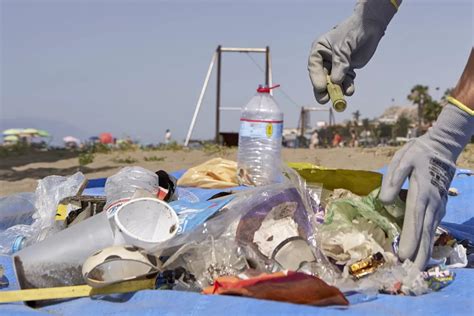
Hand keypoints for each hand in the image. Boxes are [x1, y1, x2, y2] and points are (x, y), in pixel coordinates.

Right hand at [308, 0, 398, 103]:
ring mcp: (336, 66)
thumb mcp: (344, 46)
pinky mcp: (347, 70)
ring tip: (343, 96)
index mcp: (319, 50)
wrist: (370, 27)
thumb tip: (336, 82)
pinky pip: (345, 82)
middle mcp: (325, 60)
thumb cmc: (353, 32)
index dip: (316, 78)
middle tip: (325, 100)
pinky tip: (350, 90)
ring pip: (333, 83)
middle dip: (324, 90)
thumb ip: (340, 64)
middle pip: (321, 77)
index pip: (314, 66)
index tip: (321, 88)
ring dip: (337, 90)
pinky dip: (347, 87)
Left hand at [380, 104, 473, 269]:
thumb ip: (393, 180)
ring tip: (417, 270)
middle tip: (411, 275)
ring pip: (431, 233)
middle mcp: (432, 203)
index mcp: (421, 193)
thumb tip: (385, 201)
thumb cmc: (419, 153)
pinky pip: (433, 228)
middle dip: (418, 255)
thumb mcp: (403, 160)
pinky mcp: (439, 206)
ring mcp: (438, 206)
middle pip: (425, 233)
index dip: (409, 239)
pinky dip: (428, 242)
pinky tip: (424, 253)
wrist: (442, 146)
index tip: (403, 256)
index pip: (414, 220)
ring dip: (424, 252)